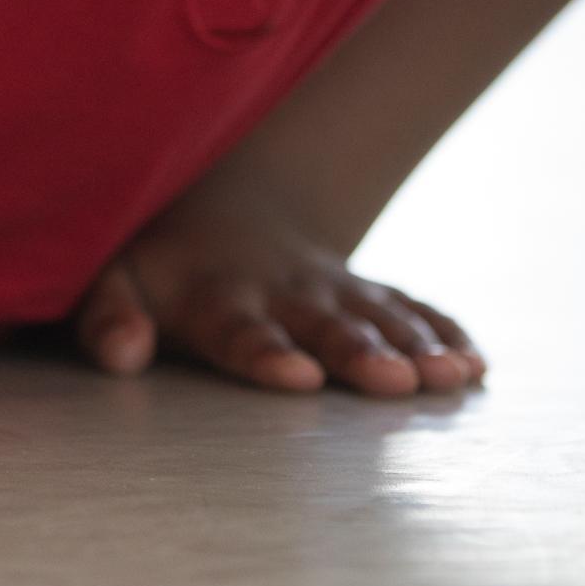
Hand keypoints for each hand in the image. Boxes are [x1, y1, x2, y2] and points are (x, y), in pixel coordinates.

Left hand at [76, 189, 482, 399]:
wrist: (220, 202)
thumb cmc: (157, 265)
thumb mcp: (112, 280)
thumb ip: (107, 317)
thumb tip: (120, 356)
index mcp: (218, 298)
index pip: (242, 331)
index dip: (269, 354)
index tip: (300, 378)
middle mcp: (285, 292)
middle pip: (328, 327)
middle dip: (362, 354)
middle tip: (397, 382)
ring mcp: (334, 290)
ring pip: (381, 318)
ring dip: (418, 347)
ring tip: (453, 378)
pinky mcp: (367, 292)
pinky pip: (412, 307)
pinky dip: (445, 331)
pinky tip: (476, 364)